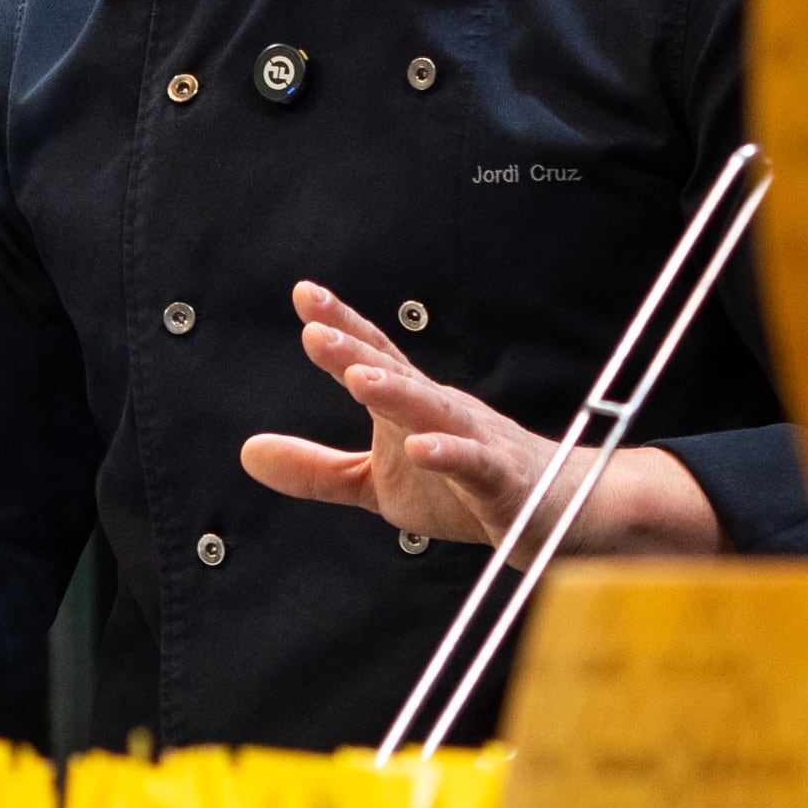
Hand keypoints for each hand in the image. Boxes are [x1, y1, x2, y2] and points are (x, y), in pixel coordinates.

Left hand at [237, 280, 722, 555]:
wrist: (560, 513)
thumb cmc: (467, 490)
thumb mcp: (380, 484)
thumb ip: (316, 468)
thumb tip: (247, 451)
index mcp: (413, 407)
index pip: (375, 358)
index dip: (342, 327)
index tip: (304, 294)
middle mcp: (443, 412)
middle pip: (397, 375)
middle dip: (357, 351)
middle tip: (315, 327)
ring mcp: (476, 442)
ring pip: (435, 412)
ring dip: (398, 393)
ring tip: (358, 378)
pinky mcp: (503, 482)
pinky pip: (476, 465)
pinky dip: (451, 455)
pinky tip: (424, 447)